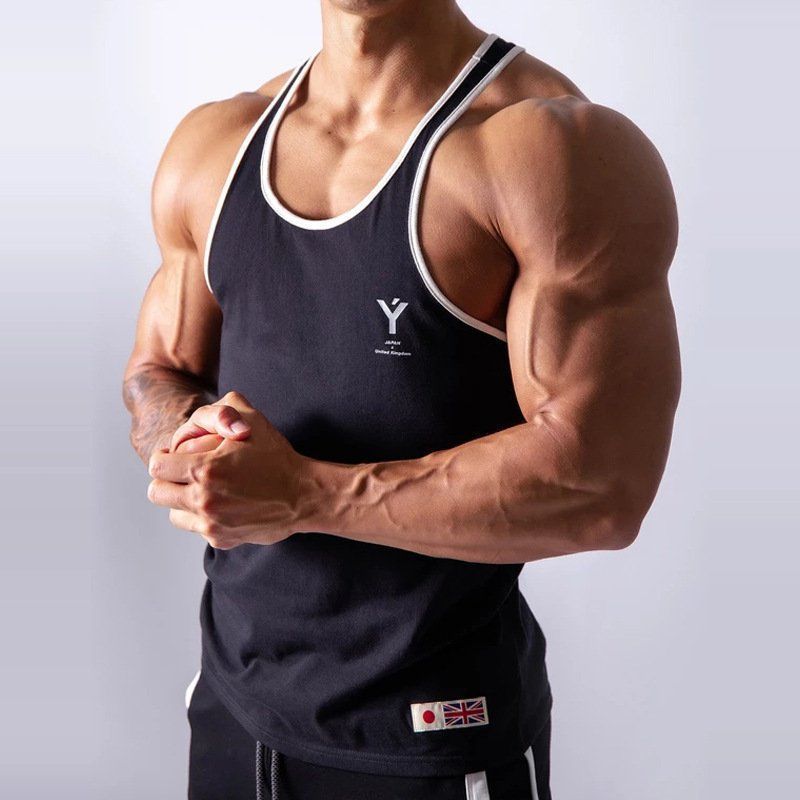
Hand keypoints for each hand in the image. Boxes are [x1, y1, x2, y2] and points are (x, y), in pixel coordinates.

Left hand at [147, 392, 307, 548]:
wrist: (303, 495)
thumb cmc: (277, 456)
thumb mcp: (252, 420)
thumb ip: (223, 408)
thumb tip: (200, 416)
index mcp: (204, 470)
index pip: (157, 466)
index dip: (164, 457)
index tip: (175, 456)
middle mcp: (203, 499)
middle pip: (157, 492)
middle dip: (167, 480)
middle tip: (185, 473)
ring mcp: (211, 523)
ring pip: (173, 513)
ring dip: (183, 501)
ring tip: (203, 490)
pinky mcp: (221, 539)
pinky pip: (196, 528)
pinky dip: (203, 518)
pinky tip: (222, 505)